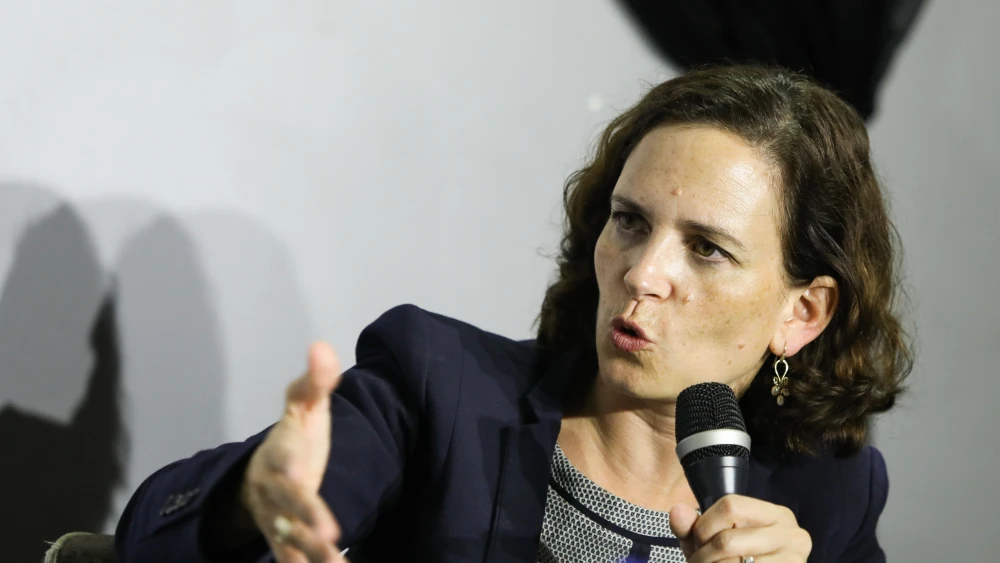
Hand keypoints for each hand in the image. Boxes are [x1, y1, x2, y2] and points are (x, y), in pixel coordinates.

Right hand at [241, 342, 347, 562]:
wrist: (259, 475)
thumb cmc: (292, 438)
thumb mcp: (303, 407)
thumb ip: (316, 382)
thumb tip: (321, 346)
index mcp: (280, 458)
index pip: (285, 467)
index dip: (292, 475)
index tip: (303, 478)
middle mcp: (275, 493)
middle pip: (289, 509)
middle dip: (308, 522)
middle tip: (329, 538)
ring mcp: (279, 520)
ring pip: (292, 542)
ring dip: (312, 556)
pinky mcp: (286, 540)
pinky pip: (295, 558)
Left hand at [669, 495, 811, 561]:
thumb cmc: (736, 562)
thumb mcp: (712, 542)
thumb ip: (692, 527)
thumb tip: (677, 511)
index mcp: (775, 514)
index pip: (731, 506)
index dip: (705, 526)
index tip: (698, 543)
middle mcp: (792, 534)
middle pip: (728, 540)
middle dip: (704, 556)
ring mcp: (795, 560)